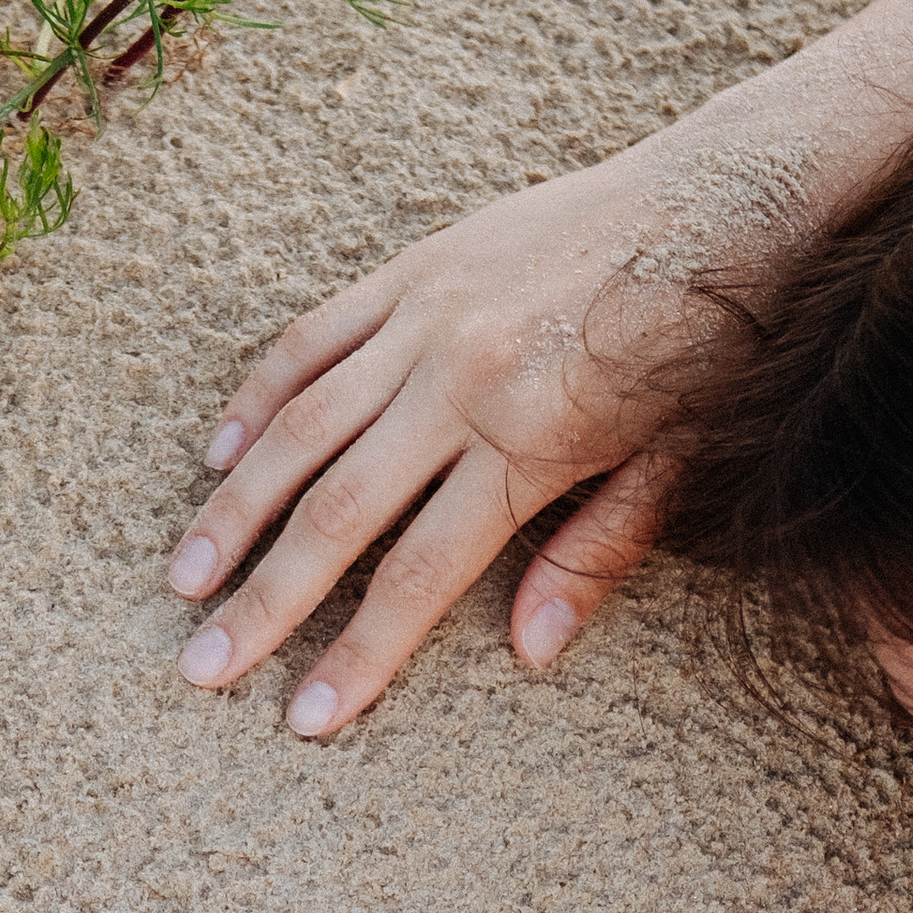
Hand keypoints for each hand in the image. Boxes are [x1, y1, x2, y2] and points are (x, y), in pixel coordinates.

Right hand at [167, 132, 697, 737]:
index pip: (420, 573)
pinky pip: (314, 337)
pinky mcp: (414, 269)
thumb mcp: (679, 462)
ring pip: (303, 425)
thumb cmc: (714, 344)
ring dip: (236, 508)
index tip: (305, 716)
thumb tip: (531, 653)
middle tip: (202, 668)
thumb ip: (597, 554)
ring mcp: (428, 318)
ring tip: (186, 577)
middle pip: (338, 512)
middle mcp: (461, 380)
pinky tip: (219, 453)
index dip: (359, 652)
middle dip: (266, 601)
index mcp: (530, 441)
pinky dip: (259, 395)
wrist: (727, 195)